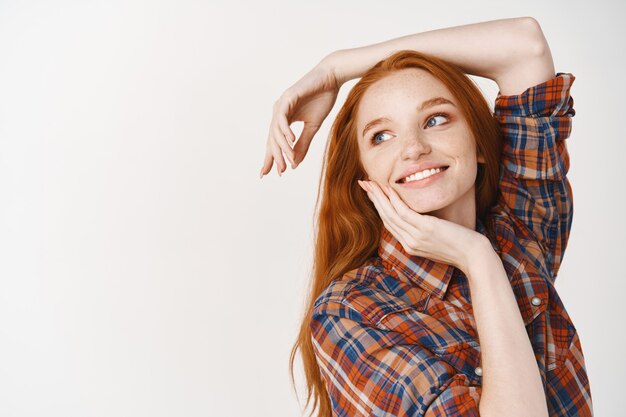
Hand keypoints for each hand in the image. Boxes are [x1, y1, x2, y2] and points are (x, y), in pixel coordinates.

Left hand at [260, 59, 340, 177]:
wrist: (331, 79)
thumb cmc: (322, 100)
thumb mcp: (312, 127)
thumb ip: (302, 144)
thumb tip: (294, 164)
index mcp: (283, 120)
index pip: (274, 142)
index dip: (271, 158)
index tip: (267, 174)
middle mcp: (279, 113)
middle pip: (272, 139)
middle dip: (275, 156)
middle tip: (280, 171)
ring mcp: (281, 104)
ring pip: (276, 130)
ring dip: (283, 146)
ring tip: (288, 160)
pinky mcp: (288, 97)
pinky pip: (282, 117)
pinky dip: (285, 130)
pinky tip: (290, 141)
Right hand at [358, 179, 489, 275]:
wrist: (474, 257)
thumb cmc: (461, 248)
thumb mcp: (438, 241)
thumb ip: (425, 233)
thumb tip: (422, 221)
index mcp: (411, 246)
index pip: (390, 224)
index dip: (379, 207)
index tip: (372, 194)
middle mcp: (409, 243)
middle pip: (386, 218)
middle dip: (373, 199)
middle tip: (364, 184)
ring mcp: (416, 237)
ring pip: (390, 214)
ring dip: (378, 197)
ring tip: (370, 183)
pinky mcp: (425, 229)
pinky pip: (404, 212)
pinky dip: (394, 200)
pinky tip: (388, 189)